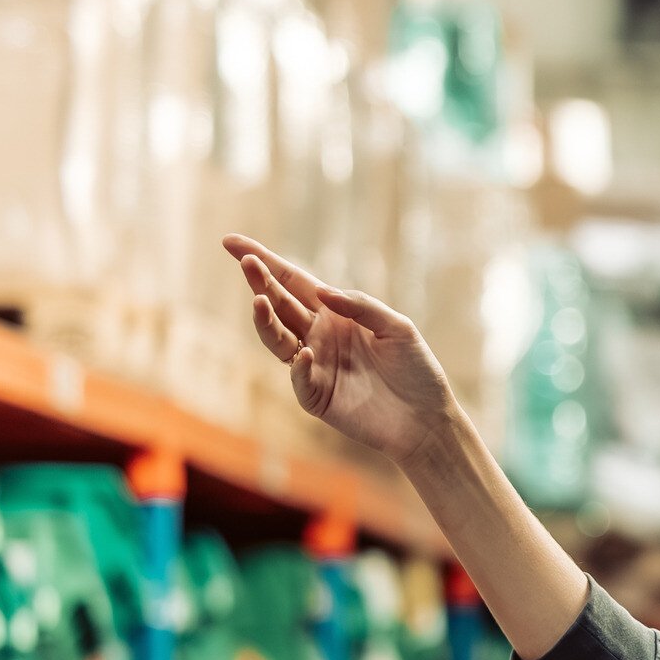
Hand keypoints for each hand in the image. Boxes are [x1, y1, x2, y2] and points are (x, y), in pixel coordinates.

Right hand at [225, 236, 461, 464]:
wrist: (426, 418)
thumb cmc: (416, 369)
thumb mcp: (397, 329)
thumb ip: (362, 307)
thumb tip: (321, 290)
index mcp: (335, 313)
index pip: (292, 282)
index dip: (264, 261)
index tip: (232, 242)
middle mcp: (318, 335)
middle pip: (279, 304)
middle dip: (260, 282)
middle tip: (245, 262)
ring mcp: (313, 365)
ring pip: (277, 339)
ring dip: (266, 320)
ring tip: (260, 301)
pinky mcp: (315, 396)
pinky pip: (298, 378)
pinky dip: (298, 365)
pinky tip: (305, 352)